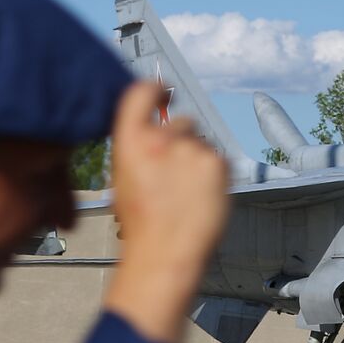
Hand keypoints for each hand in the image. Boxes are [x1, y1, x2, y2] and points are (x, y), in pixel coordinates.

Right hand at [103, 81, 229, 342]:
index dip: (157, 89)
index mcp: (129, 139)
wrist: (165, 253)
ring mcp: (191, 149)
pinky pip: (219, 158)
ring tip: (187, 193)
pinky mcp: (217, 163)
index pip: (142, 93)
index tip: (166, 92)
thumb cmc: (142, 223)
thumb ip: (139, 146)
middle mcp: (160, 137)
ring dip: (198, 159)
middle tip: (177, 174)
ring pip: (202, 142)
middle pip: (181, 121)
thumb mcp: (124, 176)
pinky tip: (202, 196)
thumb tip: (156, 128)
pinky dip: (215, 173)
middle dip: (183, 140)